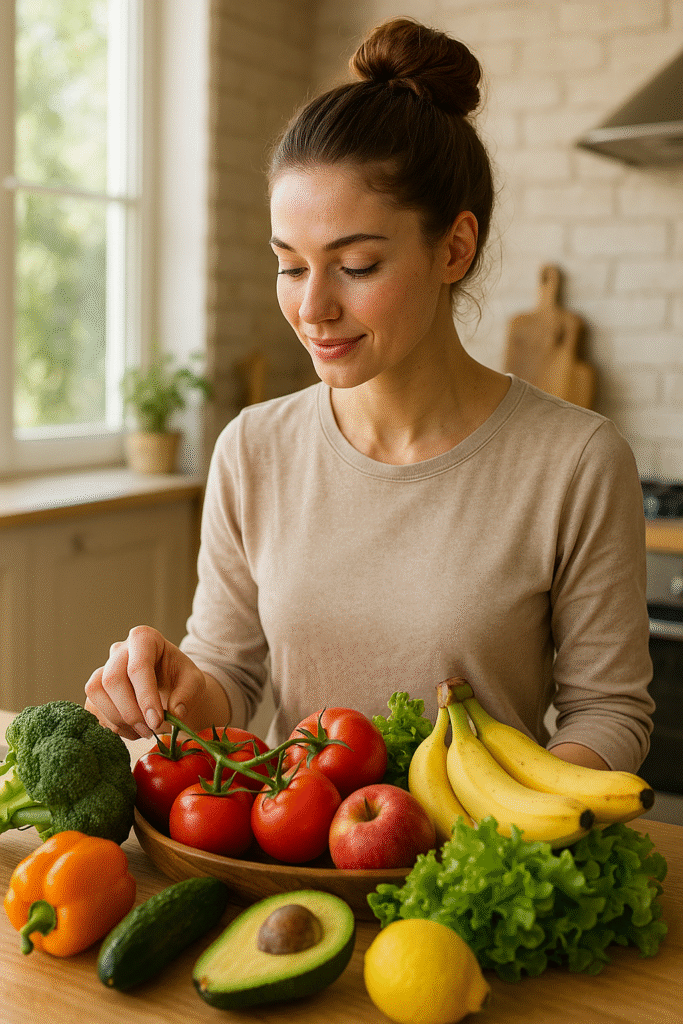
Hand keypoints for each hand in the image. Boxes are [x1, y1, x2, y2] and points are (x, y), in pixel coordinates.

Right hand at [85, 625, 207, 740]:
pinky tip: (132, 731)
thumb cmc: (179, 678)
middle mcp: (119, 650)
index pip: (139, 667)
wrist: (168, 686)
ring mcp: (103, 667)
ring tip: (143, 731)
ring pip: (96, 692)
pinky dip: (111, 725)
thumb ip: (188, 694)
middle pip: (112, 679)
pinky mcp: (96, 689)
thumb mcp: (194, 681)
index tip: (156, 721)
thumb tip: (175, 712)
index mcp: (145, 638)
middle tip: (150, 730)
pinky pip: (93, 707)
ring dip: (118, 719)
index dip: (145, 697)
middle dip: (130, 711)